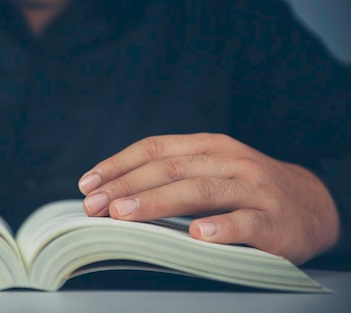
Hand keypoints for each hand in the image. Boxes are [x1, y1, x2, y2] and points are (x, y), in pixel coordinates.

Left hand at [78, 133, 339, 264]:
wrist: (313, 206)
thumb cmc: (247, 190)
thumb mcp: (212, 170)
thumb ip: (174, 175)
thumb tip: (115, 192)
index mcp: (209, 147)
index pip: (156, 148)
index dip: (119, 164)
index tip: (88, 183)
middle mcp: (229, 161)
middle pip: (170, 168)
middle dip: (126, 186)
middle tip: (95, 205)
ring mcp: (253, 189)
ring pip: (200, 190)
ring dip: (157, 202)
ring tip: (124, 214)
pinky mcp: (274, 221)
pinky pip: (245, 223)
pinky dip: (221, 228)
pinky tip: (198, 235)